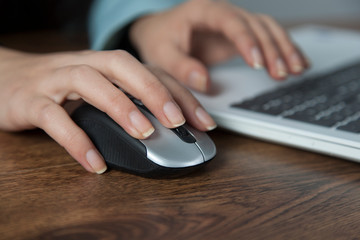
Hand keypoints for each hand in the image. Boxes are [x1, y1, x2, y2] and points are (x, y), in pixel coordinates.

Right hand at [0, 47, 215, 172]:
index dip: (179, 93)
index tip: (203, 121)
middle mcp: (82, 65)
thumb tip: (166, 128)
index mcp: (104, 64)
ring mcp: (55, 80)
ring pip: (89, 82)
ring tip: (144, 133)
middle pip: (122, 66)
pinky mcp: (30, 101)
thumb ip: (126, 102)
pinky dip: (76, 140)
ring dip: (120, 107)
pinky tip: (95, 162)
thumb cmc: (57, 88)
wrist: (2, 79)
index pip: (149, 71)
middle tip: (177, 121)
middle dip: (154, 91)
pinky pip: (54, 118)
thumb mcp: (96, 90)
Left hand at [129, 0, 308, 91]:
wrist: (161, 33)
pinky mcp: (240, 35)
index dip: (247, 41)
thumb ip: (181, 67)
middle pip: (256, 24)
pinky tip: (297, 63)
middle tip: (282, 72)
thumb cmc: (160, 40)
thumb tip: (204, 82)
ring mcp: (234, 22)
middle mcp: (223, 12)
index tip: (257, 63)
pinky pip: (267, 37)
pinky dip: (283, 49)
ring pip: (268, 28)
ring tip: (297, 70)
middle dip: (272, 49)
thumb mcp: (162, 55)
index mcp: (203, 10)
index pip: (231, 21)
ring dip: (284, 48)